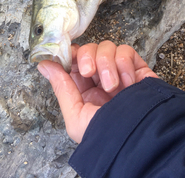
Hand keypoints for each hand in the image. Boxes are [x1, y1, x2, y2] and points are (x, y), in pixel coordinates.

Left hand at [37, 40, 157, 142]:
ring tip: (112, 85)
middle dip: (85, 56)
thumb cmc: (107, 134)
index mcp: (84, 91)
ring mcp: (119, 72)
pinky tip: (128, 83)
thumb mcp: (76, 116)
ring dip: (106, 63)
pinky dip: (124, 63)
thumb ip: (61, 87)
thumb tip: (43, 64)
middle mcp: (101, 79)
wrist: (141, 137)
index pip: (73, 61)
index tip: (65, 56)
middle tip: (88, 71)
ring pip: (106, 47)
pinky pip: (125, 51)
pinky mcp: (137, 68)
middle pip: (88, 49)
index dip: (69, 54)